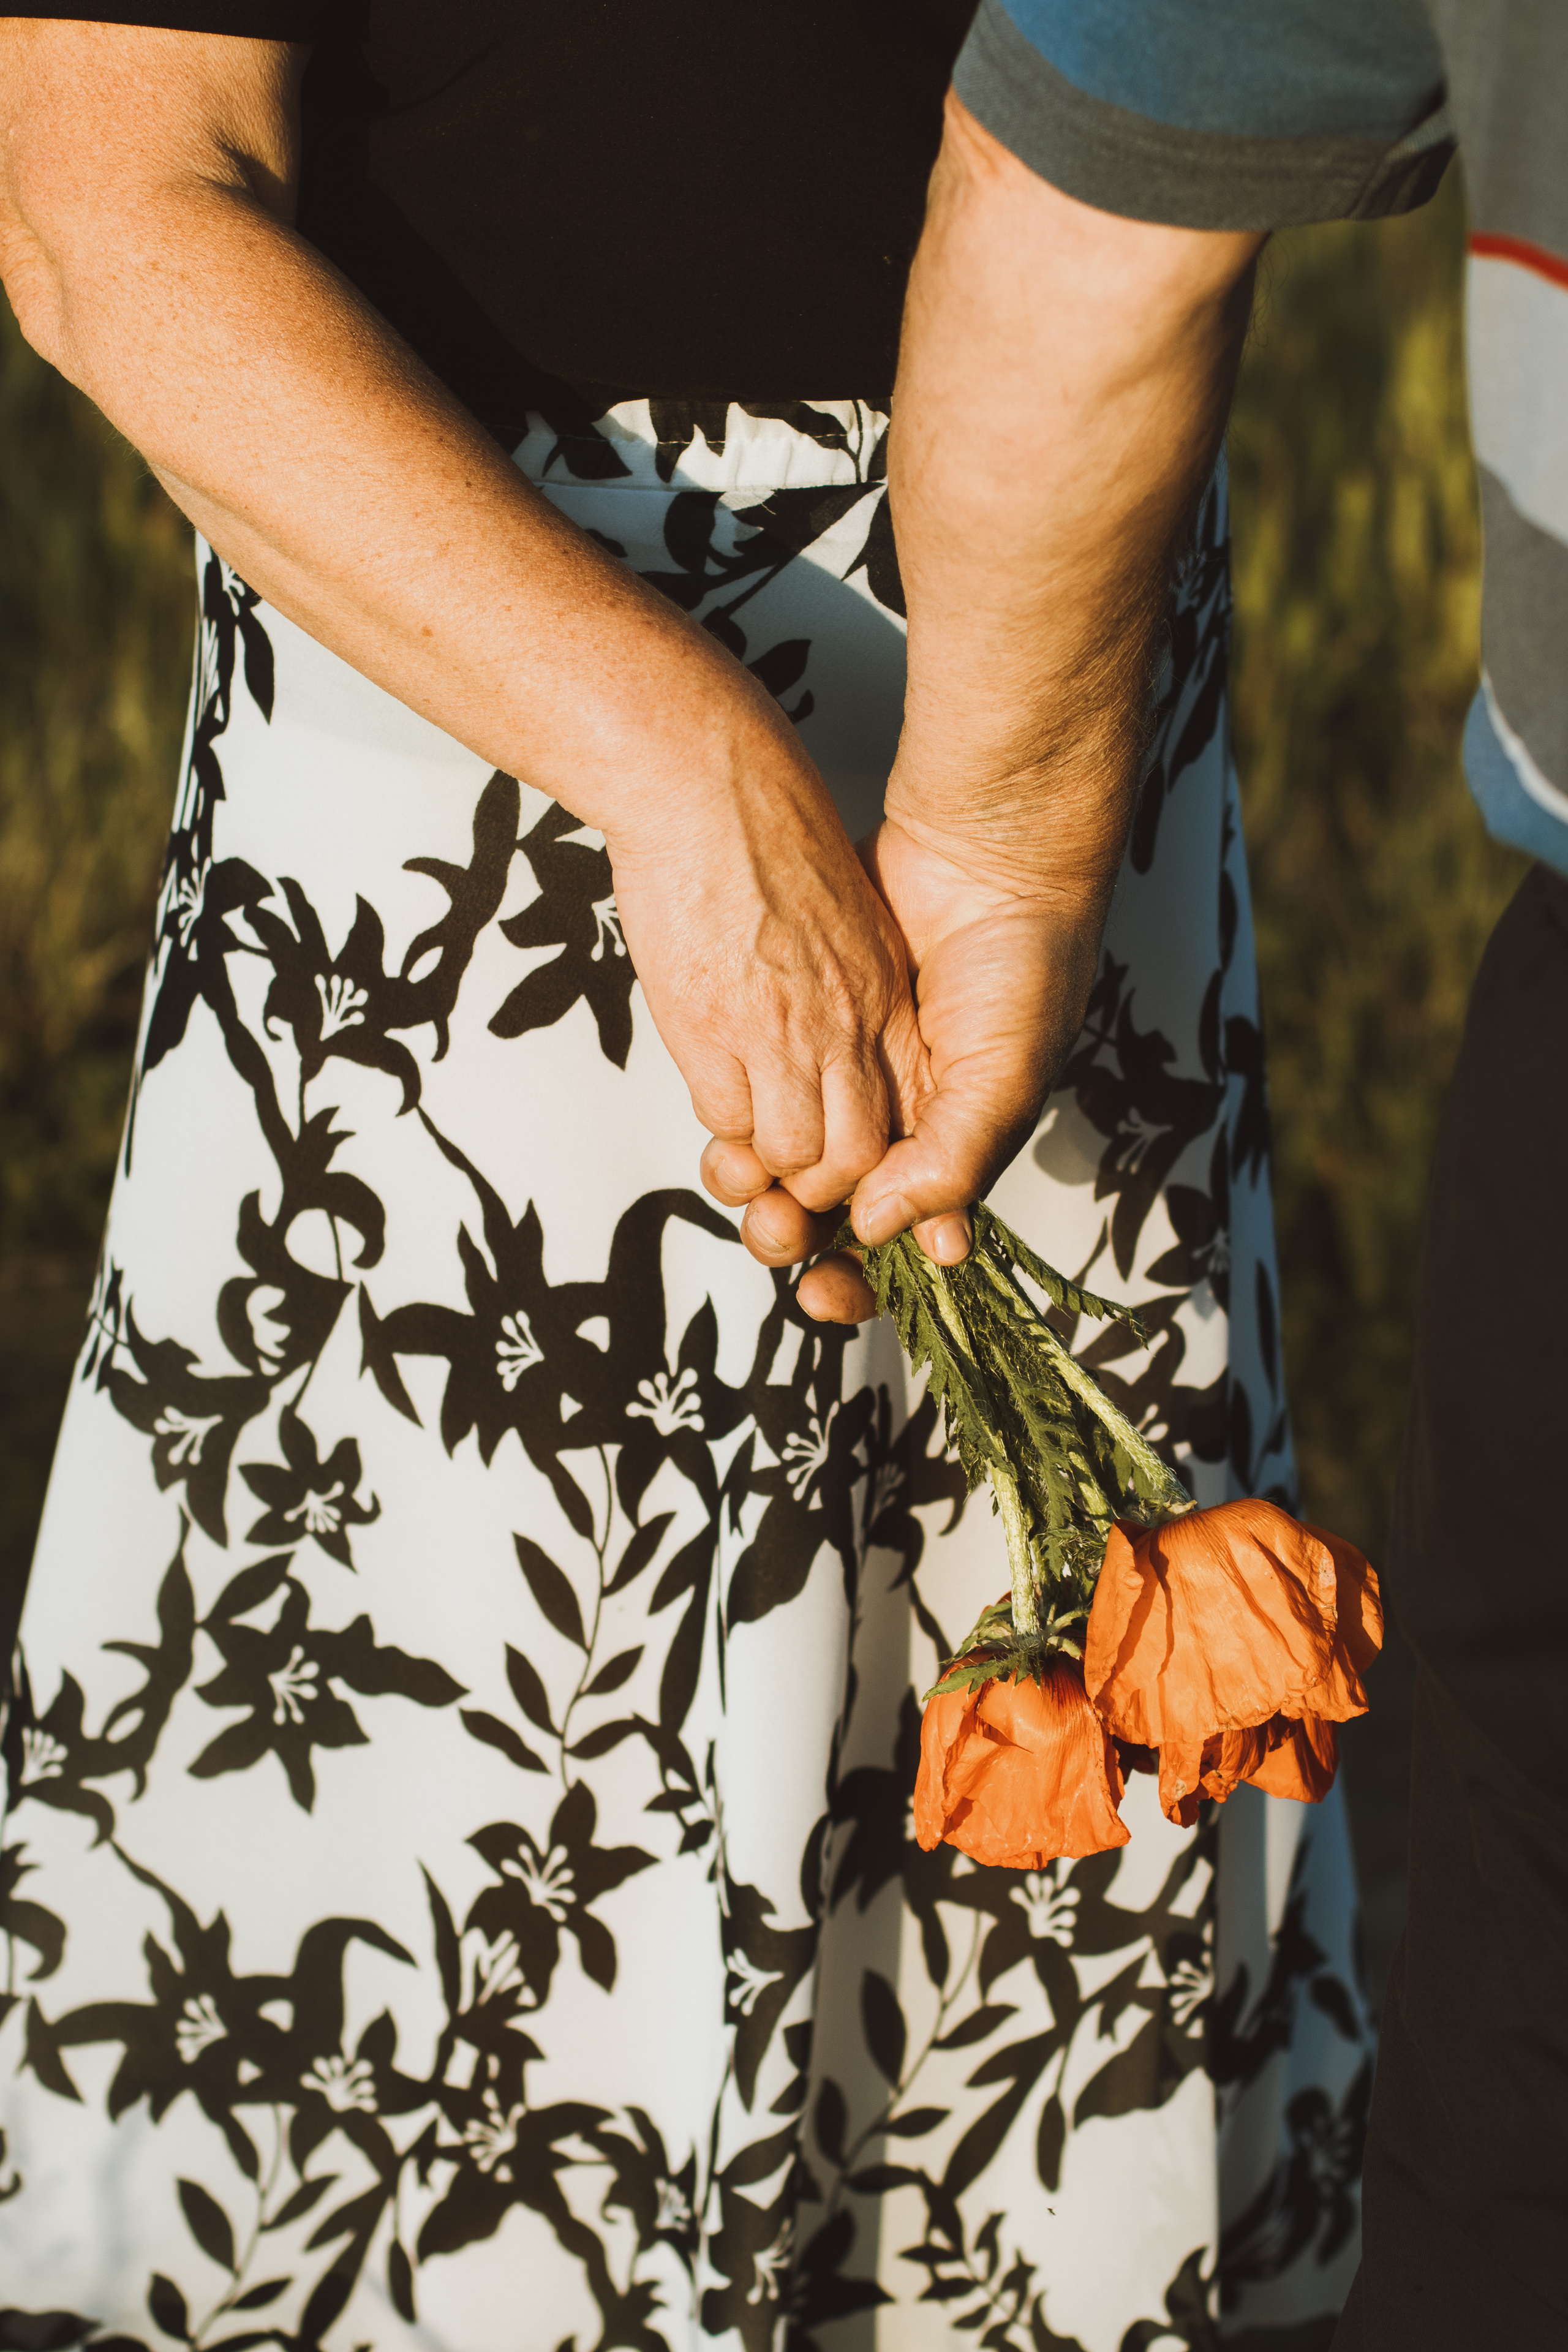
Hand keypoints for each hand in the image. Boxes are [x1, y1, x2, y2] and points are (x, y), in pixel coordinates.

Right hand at [607, 682, 927, 1212]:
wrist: (711, 783)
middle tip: (791, 1170)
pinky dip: (723, 1124)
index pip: (903, 1110)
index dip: (875, 1152)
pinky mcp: (717, 1026)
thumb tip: (837, 1034)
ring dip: (767, 1161)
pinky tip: (716, 1088)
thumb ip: (852, 984)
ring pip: (794, 1152)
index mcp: (881, 995)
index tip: (840, 1150)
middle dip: (823, 1184)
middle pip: (858, 1155)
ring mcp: (782, 1031)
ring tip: (748, 1135)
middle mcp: (844, 1024)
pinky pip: (730, 1119)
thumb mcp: (844, 917)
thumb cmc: (766, 835)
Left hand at [704, 810, 1111, 1319]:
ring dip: (756, 1182)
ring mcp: (852, 1075)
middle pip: (828, 1213)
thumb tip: (876, 1227)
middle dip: (791, 1235)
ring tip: (737, 1169)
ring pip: (785, 1156)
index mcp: (951, 1149)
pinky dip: (741, 1110)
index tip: (820, 1292)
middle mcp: (900, 1123)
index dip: (858, 1281)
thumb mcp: (1005, 1077)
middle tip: (768, 1225)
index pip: (898, 1244)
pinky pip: (763, 1085)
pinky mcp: (810, 1025)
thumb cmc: (1026, 964)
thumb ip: (950, 1160)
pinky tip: (727, 1118)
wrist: (987, 848)